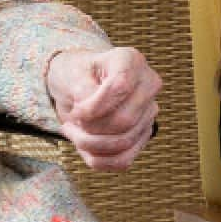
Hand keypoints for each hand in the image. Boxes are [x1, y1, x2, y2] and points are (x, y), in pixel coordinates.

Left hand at [44, 47, 160, 170]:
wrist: (78, 84)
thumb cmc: (76, 75)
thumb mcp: (72, 75)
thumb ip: (83, 92)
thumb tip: (91, 117)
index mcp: (131, 61)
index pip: (120, 87)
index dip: (94, 106)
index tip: (76, 109)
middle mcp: (148, 85)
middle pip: (124, 119)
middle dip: (91, 127)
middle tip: (72, 121)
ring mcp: (149, 112)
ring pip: (123, 142)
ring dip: (90, 145)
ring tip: (74, 133)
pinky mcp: (143, 135)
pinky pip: (123, 160)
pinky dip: (98, 159)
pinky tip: (84, 147)